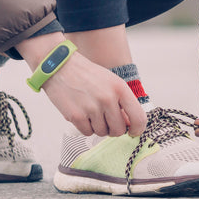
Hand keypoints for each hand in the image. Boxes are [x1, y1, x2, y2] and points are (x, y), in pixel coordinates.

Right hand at [18, 33, 145, 137]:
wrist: (60, 66)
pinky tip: (81, 113)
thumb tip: (129, 125)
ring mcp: (92, 108)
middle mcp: (108, 98)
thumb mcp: (111, 81)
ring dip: (97, 126)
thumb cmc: (87, 74)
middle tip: (106, 120)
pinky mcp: (76, 116)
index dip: (138, 129)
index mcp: (120, 88)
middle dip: (113, 129)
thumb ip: (122, 102)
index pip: (138, 117)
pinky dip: (85, 127)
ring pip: (102, 133)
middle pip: (119, 130)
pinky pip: (87, 132)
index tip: (133, 132)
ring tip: (90, 111)